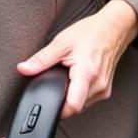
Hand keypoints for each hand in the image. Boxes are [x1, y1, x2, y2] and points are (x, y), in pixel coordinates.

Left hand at [17, 0, 137, 118]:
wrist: (114, 28)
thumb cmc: (91, 32)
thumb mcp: (61, 43)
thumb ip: (41, 59)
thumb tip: (23, 69)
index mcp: (87, 74)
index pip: (73, 107)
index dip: (57, 109)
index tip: (46, 104)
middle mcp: (99, 85)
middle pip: (75, 108)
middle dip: (60, 100)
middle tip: (53, 86)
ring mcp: (104, 89)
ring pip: (81, 106)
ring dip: (70, 98)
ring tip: (65, 80)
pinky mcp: (106, 89)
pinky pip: (88, 100)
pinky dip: (78, 94)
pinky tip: (74, 81)